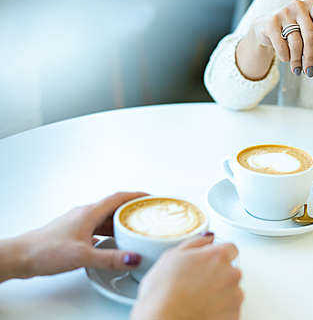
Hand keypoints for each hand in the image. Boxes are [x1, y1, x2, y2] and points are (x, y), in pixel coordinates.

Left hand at [11, 192, 147, 278]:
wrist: (21, 256)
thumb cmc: (45, 251)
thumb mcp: (83, 256)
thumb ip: (110, 258)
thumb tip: (134, 257)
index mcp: (89, 213)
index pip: (119, 197)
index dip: (137, 196)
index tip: (151, 197)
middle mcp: (84, 214)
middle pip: (114, 207)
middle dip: (132, 209)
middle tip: (147, 214)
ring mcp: (78, 223)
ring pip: (105, 218)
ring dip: (121, 221)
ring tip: (135, 228)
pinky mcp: (73, 234)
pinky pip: (97, 228)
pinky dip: (109, 232)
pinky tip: (112, 242)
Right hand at [131, 234, 242, 319]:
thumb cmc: (163, 292)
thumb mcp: (172, 256)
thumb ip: (195, 242)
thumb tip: (208, 238)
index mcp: (218, 256)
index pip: (231, 248)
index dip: (218, 255)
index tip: (209, 262)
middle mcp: (231, 274)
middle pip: (232, 270)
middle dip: (219, 274)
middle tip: (197, 283)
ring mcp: (234, 297)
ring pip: (232, 290)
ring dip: (220, 293)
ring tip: (198, 299)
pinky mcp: (234, 316)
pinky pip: (231, 309)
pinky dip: (221, 310)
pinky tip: (203, 310)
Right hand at [239, 0, 312, 79]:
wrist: (266, 26)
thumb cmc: (294, 31)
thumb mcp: (308, 30)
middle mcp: (299, 6)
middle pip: (311, 36)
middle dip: (312, 57)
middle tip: (312, 72)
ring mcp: (284, 13)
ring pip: (296, 43)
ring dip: (298, 61)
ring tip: (299, 71)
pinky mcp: (271, 22)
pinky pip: (282, 46)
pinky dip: (286, 57)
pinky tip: (287, 61)